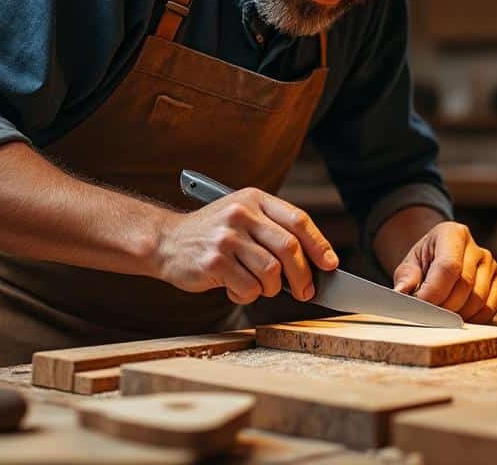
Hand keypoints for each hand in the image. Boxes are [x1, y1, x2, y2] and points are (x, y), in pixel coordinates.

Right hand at [155, 188, 338, 304]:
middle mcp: (241, 213)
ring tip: (260, 287)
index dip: (319, 245)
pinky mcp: (213, 261)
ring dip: (272, 289)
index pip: (298, 220)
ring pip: (271, 272)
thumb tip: (315, 263)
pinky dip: (247, 296)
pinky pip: (248, 288)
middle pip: (289, 248)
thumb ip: (273, 232)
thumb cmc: (212, 235)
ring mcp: (226, 237)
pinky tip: (236, 290)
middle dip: (304, 276)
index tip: (331, 265)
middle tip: (306, 292)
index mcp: (254, 199)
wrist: (165, 241)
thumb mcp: (242, 218)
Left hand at [391, 222, 496, 322]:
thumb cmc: (424, 262)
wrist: (440, 259)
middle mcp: (476, 247)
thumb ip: (406, 278)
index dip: (433, 291)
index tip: (419, 306)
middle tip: (427, 315)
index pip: (448, 267)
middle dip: (443, 307)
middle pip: (464, 285)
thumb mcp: (409, 265)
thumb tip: (402, 293)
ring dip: (457, 315)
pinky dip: (473, 319)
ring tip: (440, 315)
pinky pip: (490, 308)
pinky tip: (458, 316)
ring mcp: (491, 263)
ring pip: (478, 300)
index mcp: (452, 233)